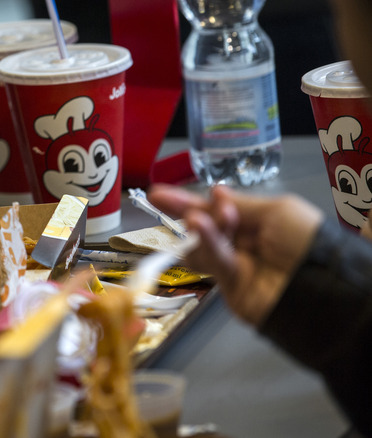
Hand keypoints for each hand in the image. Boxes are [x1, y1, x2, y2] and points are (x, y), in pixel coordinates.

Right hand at [147, 184, 323, 325]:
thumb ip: (241, 203)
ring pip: (201, 245)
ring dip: (197, 228)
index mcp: (254, 222)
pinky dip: (205, 243)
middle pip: (202, 226)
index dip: (188, 200)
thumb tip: (214, 191)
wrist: (323, 284)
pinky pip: (212, 261)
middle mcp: (241, 243)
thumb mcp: (277, 210)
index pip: (215, 209)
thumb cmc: (308, 241)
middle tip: (162, 198)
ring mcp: (233, 265)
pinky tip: (201, 226)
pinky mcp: (228, 286)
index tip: (160, 193)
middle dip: (184, 210)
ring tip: (196, 217)